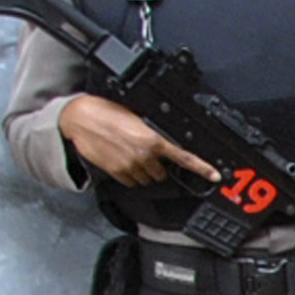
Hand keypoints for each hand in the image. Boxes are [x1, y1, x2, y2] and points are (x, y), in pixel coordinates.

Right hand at [56, 92, 212, 187]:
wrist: (79, 118)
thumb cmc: (105, 112)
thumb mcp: (135, 116)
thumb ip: (152, 131)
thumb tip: (164, 139)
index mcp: (152, 139)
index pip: (184, 157)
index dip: (202, 168)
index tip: (215, 176)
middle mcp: (144, 155)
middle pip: (163, 172)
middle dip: (157, 165)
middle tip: (144, 151)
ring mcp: (130, 166)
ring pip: (148, 179)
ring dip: (144, 170)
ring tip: (130, 153)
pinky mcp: (117, 172)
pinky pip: (132, 181)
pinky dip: (130, 174)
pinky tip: (122, 159)